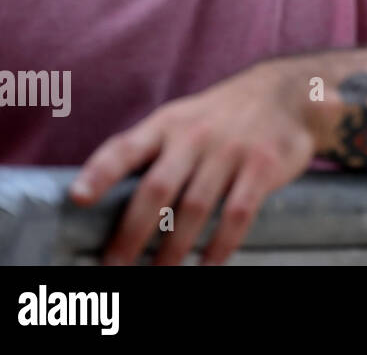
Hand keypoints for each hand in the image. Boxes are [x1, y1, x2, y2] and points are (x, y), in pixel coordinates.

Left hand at [69, 61, 315, 264]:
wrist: (288, 94)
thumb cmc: (222, 115)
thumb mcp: (183, 118)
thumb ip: (150, 151)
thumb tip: (101, 199)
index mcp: (168, 124)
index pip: (126, 147)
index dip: (100, 172)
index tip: (78, 198)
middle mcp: (196, 135)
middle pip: (157, 189)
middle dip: (132, 233)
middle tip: (114, 265)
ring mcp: (231, 150)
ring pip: (194, 208)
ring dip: (173, 249)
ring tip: (159, 273)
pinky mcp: (263, 166)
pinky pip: (238, 214)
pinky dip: (220, 245)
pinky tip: (207, 263)